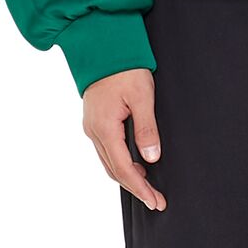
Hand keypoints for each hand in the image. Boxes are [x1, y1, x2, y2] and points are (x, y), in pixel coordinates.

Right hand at [82, 68, 166, 210]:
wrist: (104, 46)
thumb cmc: (124, 67)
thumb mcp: (142, 97)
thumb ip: (146, 128)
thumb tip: (151, 158)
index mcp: (104, 128)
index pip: (123, 168)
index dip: (140, 187)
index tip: (154, 201)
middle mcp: (93, 131)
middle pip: (114, 170)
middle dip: (135, 187)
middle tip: (156, 201)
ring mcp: (91, 127)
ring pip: (109, 162)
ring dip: (128, 176)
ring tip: (149, 188)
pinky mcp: (94, 122)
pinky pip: (106, 151)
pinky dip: (120, 163)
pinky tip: (136, 164)